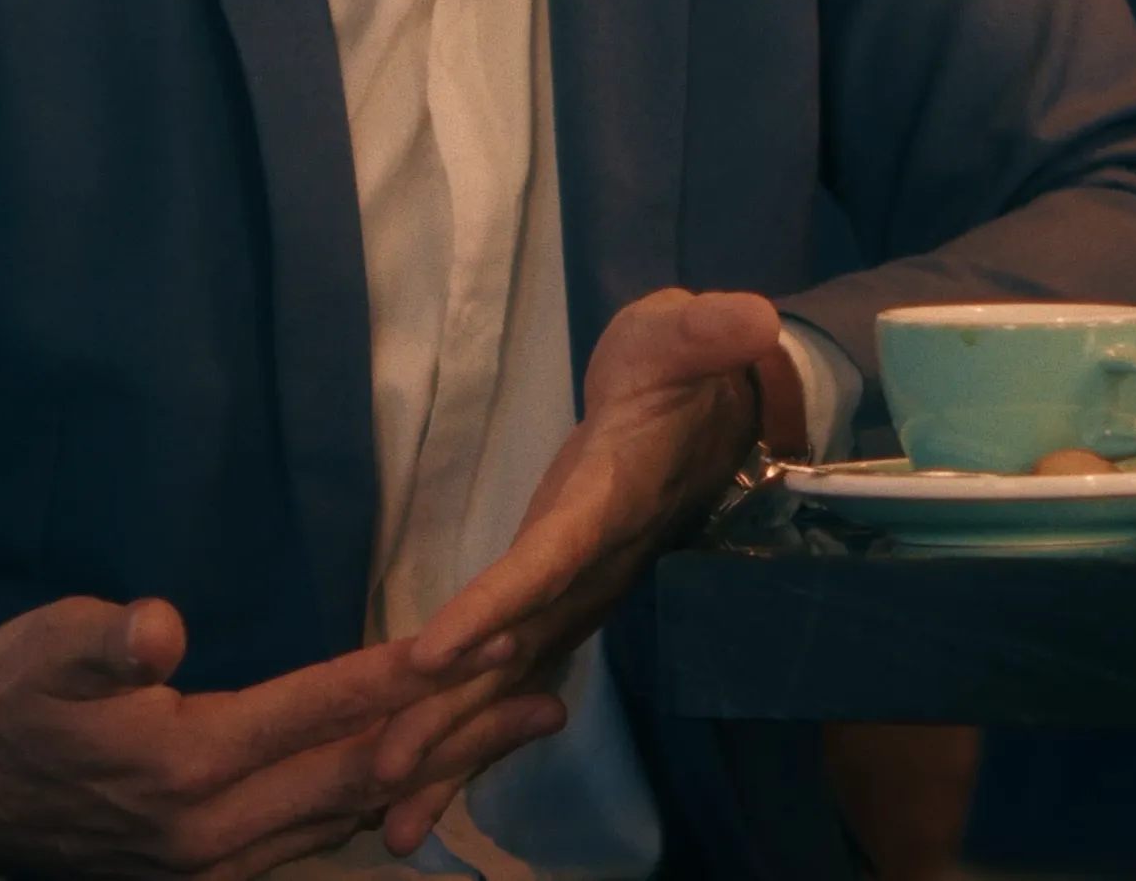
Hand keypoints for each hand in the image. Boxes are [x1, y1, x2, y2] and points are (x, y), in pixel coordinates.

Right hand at [0, 594, 563, 880]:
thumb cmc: (4, 705)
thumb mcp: (38, 652)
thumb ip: (102, 642)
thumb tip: (157, 630)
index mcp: (185, 767)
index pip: (321, 711)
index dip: (404, 674)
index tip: (485, 637)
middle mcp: (215, 833)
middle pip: (361, 778)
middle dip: (460, 737)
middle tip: (549, 699)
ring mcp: (218, 867)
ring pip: (349, 817)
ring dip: (436, 778)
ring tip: (512, 734)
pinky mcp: (213, 876)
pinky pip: (317, 843)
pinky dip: (379, 810)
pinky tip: (426, 784)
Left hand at [358, 288, 782, 853]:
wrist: (714, 413)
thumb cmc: (680, 367)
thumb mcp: (682, 334)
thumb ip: (706, 331)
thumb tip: (750, 317)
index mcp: (609, 501)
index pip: (551, 558)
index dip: (500, 603)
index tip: (440, 654)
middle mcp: (595, 568)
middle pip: (518, 648)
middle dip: (456, 713)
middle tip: (385, 773)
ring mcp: (579, 596)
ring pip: (511, 683)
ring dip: (453, 745)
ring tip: (392, 818)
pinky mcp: (562, 605)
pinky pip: (512, 680)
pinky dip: (468, 734)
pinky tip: (421, 791)